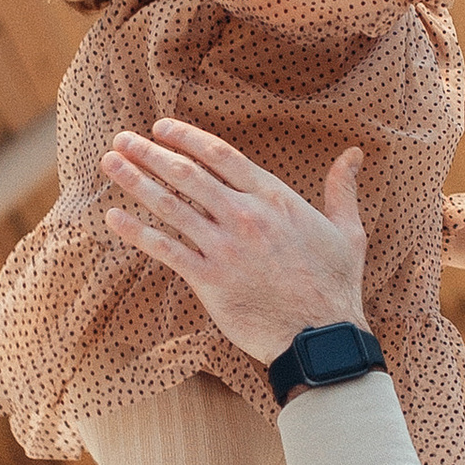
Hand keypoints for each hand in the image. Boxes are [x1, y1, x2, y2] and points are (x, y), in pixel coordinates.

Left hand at [101, 122, 366, 361]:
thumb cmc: (336, 286)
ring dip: (135, 181)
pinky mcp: (210, 280)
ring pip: (170, 206)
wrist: (322, 337)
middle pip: (187, 174)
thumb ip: (342, 189)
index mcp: (274, 198)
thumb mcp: (348, 231)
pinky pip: (165, 249)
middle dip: (149, 153)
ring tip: (110, 163)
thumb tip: (354, 154)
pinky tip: (113, 217)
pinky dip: (136, 231)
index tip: (161, 127)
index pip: (221, 155)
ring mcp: (224, 247)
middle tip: (122, 139)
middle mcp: (245, 216)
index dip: (186, 137)